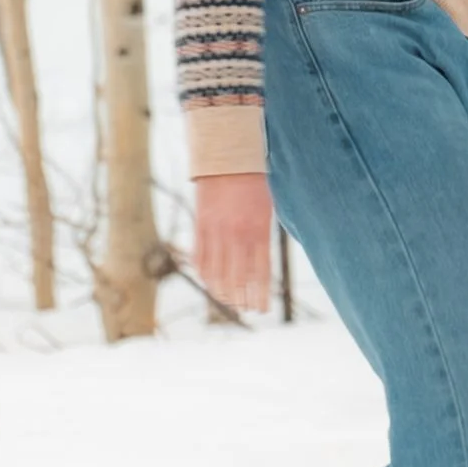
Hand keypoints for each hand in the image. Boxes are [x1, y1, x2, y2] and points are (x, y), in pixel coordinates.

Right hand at [194, 170, 274, 309]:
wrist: (228, 156)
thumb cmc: (254, 182)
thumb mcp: (267, 209)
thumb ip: (263, 237)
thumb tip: (261, 268)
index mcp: (259, 230)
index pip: (261, 272)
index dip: (261, 294)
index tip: (262, 310)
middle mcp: (237, 234)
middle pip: (238, 278)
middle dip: (242, 298)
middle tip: (244, 310)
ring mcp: (217, 231)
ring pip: (217, 272)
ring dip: (222, 291)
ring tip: (228, 302)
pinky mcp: (201, 225)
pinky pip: (200, 257)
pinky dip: (204, 274)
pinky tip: (209, 283)